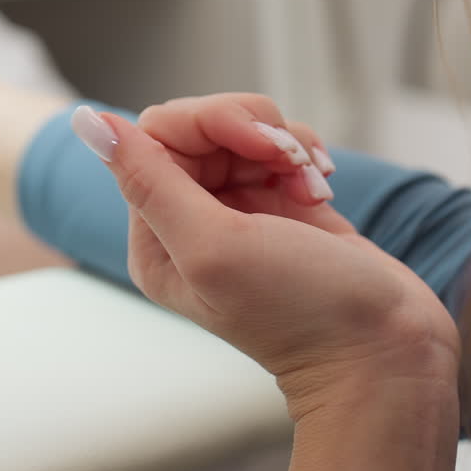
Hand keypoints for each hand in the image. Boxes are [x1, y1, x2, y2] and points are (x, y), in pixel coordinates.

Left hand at [72, 95, 459, 418]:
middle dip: (254, 130)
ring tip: (311, 187)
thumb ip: (150, 181)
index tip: (261, 144)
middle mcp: (190, 220)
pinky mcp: (283, 203)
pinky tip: (322, 190)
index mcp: (156, 237)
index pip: (158, 134)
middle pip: (201, 124)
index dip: (210, 121)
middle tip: (292, 162)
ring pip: (246, 129)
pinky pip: (281, 146)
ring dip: (286, 144)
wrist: (381, 350)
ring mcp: (239, 210)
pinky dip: (305, 155)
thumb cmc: (298, 311)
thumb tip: (89, 121)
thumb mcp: (213, 246)